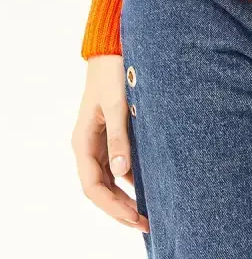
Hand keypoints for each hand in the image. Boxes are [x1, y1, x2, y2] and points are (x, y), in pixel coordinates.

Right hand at [71, 54, 149, 233]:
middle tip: (146, 222)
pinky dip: (132, 177)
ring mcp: (101, 139)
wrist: (114, 47)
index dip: (113, 207)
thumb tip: (122, 173)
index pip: (94, 187)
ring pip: (111, 178)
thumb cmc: (113, 72)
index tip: (135, 217)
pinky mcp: (114, 132)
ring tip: (149, 210)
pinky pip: (120, 163)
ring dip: (127, 195)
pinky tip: (150, 183)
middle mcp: (89, 145)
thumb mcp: (117, 105)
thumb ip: (119, 138)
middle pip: (102, 188)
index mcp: (83, 142)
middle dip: (121, 208)